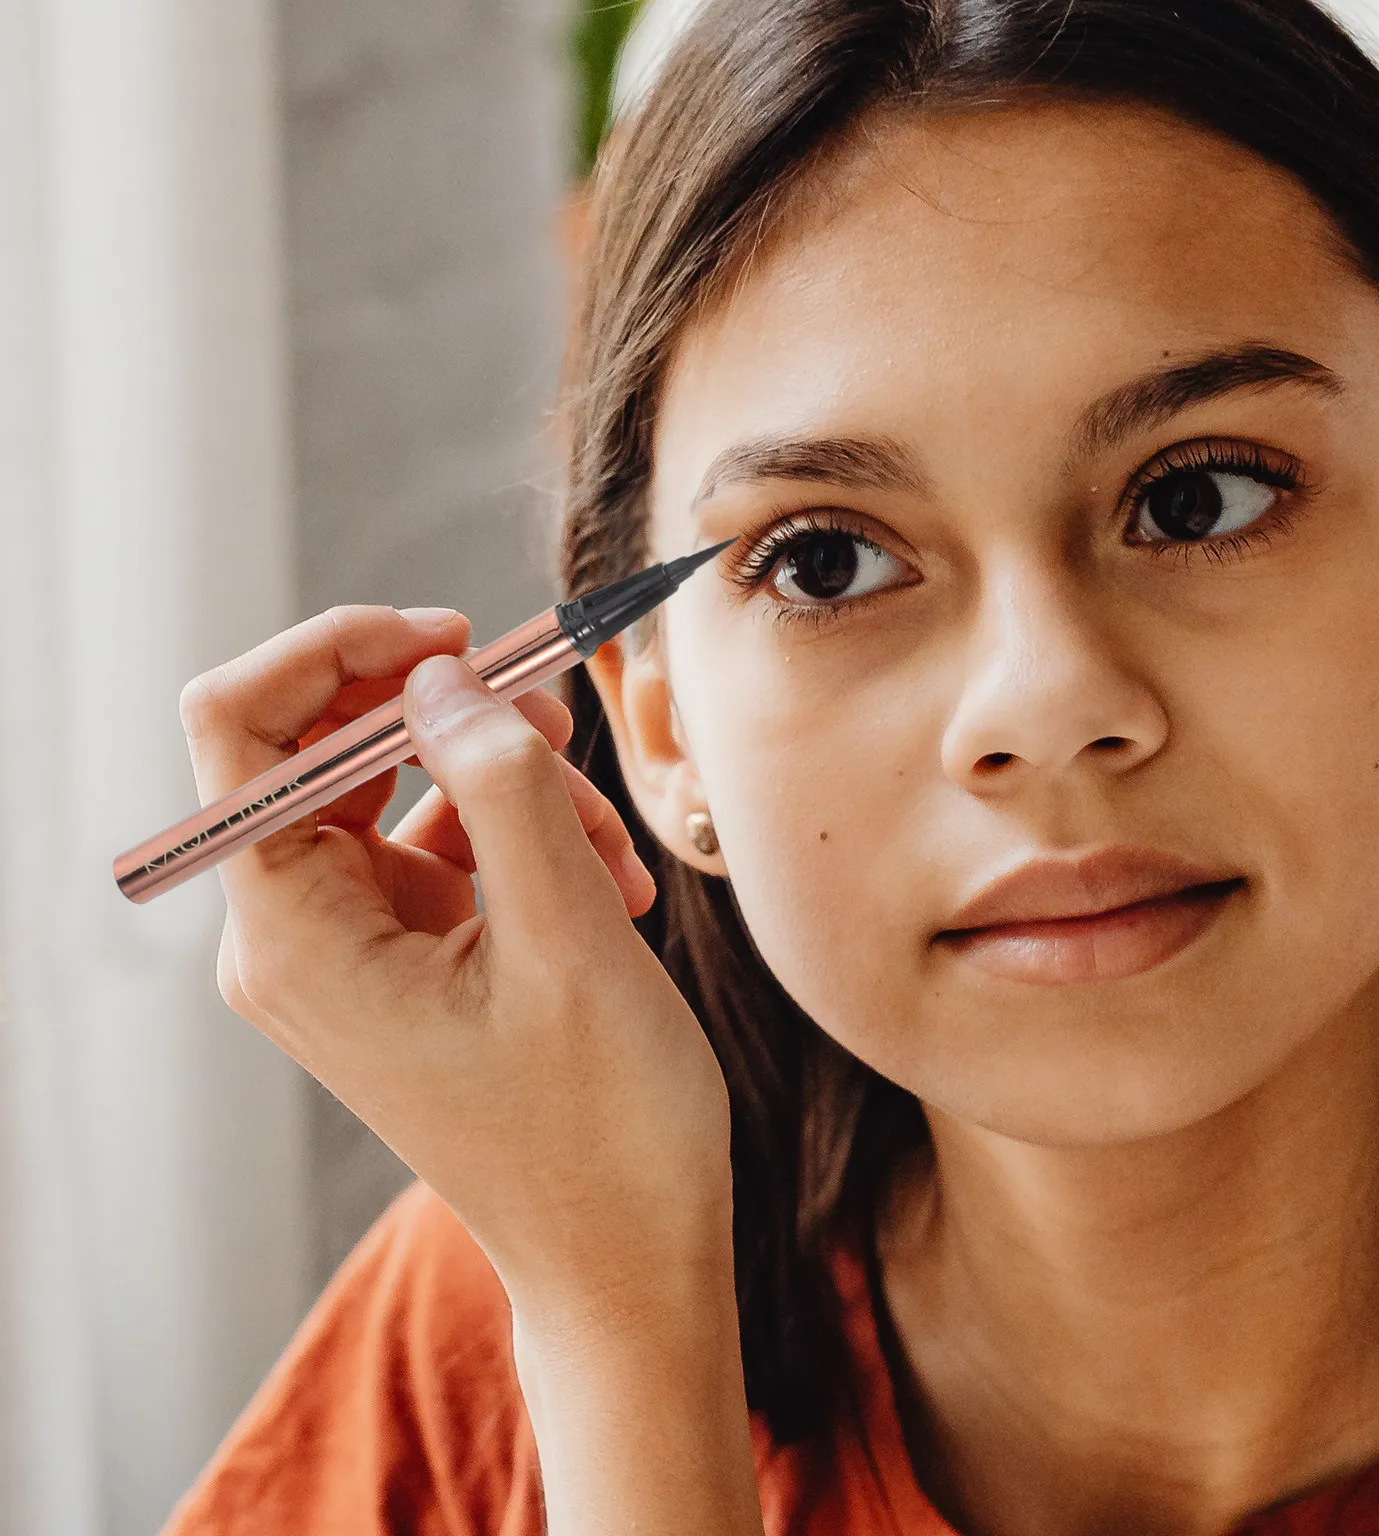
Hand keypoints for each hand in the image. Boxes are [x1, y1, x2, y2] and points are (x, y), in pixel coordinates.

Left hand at [180, 604, 735, 1331]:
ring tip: (611, 853)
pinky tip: (610, 887)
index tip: (454, 636)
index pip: (241, 727)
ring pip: (405, 790)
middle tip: (555, 716)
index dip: (336, 649)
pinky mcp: (405, 959)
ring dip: (513, 787)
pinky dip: (525, 839)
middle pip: (325, 746)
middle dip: (449, 715)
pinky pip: (446, 847)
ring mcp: (350, 949)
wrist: (624, 1254)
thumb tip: (442, 676)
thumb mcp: (568, 936)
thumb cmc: (600, 1126)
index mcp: (295, 936)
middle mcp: (296, 936)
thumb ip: (501, 783)